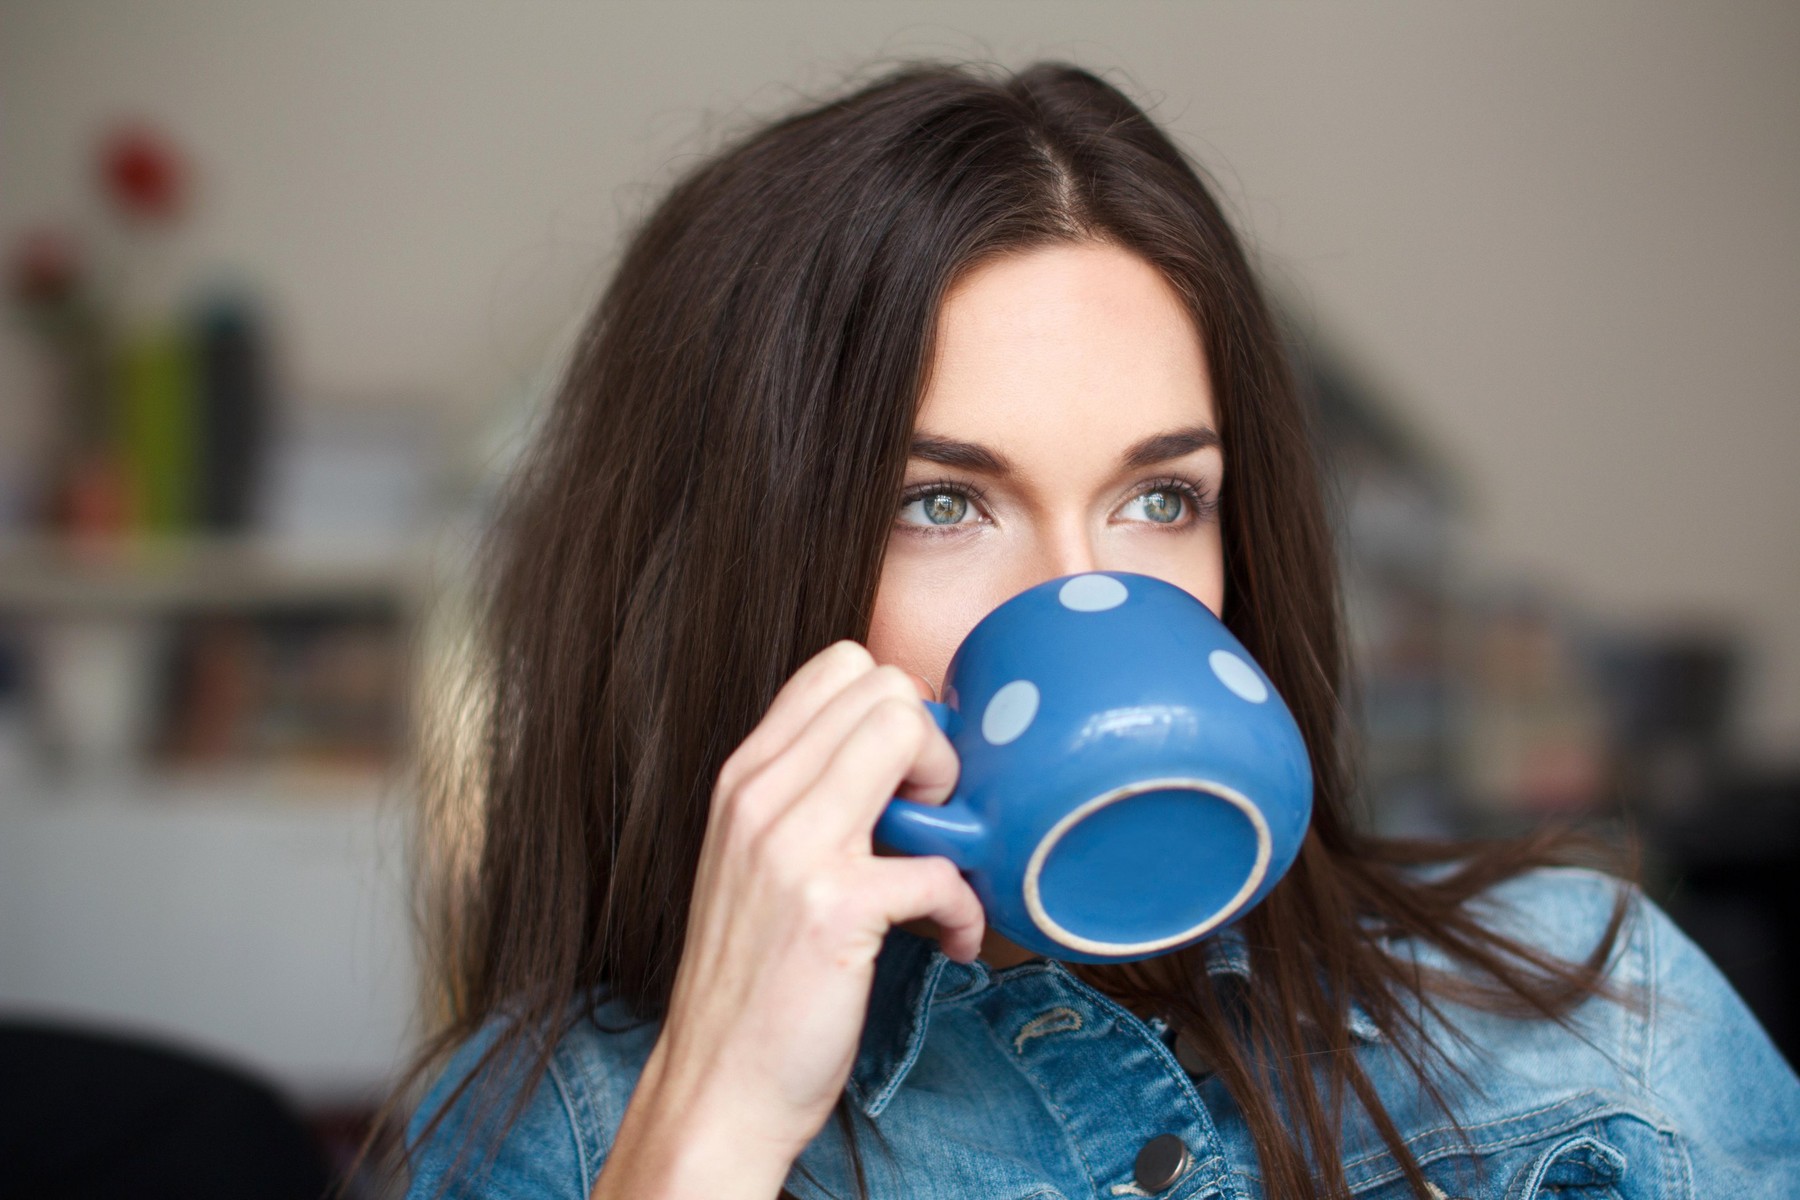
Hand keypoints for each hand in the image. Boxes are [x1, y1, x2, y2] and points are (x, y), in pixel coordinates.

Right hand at [596, 639, 983, 1197]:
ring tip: (942, 866)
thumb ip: (810, 797)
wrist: (716, 1087)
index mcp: (745, 777)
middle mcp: (760, 796)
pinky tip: (947, 941)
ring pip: (907, 732)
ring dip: (953, 803)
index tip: (905, 782)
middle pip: (885, 685)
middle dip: (934, 746)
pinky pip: (938, 862)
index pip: (840, 665)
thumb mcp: (758, 862)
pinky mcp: (832, 908)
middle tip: (930, 822)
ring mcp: (792, 847)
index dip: (897, 711)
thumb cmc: (752, 979)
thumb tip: (901, 757)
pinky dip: (963, 907)